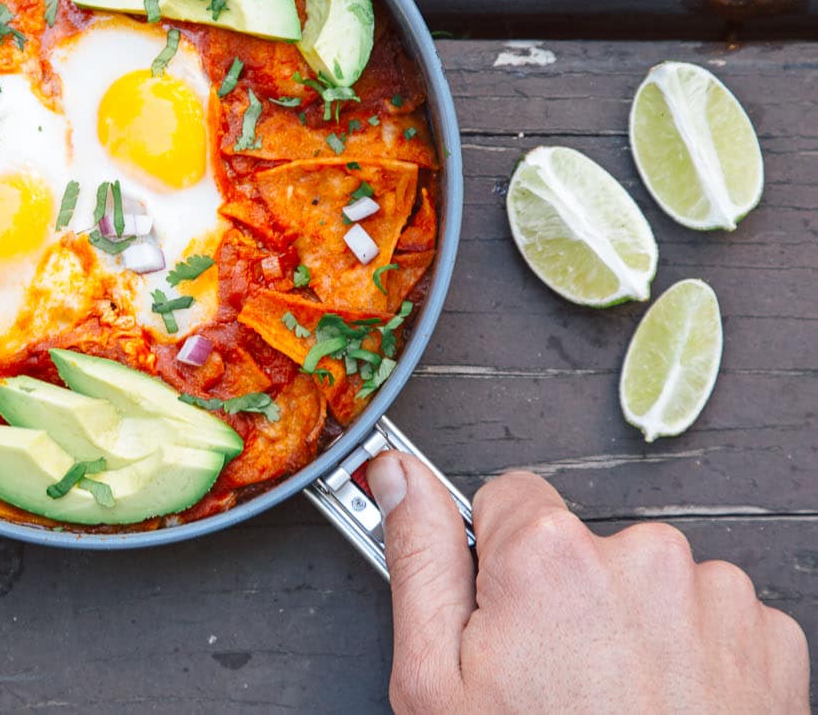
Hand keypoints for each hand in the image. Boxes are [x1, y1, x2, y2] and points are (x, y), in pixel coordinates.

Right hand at [367, 454, 809, 713]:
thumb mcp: (436, 681)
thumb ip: (419, 558)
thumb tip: (398, 477)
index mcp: (552, 556)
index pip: (506, 498)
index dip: (493, 566)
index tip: (499, 618)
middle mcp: (643, 559)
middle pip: (578, 546)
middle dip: (562, 601)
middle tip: (552, 683)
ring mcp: (714, 598)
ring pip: (646, 583)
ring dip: (630, 630)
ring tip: (613, 704)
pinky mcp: (769, 638)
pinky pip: (709, 619)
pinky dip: (690, 657)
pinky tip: (663, 707)